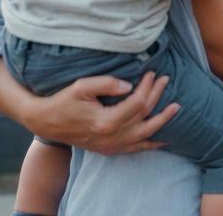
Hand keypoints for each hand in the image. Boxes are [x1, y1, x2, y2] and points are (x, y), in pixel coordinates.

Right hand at [24, 72, 178, 154]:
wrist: (46, 122)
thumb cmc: (63, 101)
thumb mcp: (82, 86)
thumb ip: (107, 83)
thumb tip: (130, 84)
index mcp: (106, 122)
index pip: (138, 103)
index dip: (148, 86)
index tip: (152, 73)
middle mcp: (112, 137)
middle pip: (145, 116)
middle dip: (159, 97)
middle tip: (166, 80)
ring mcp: (112, 146)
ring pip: (146, 134)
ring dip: (162, 120)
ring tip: (176, 107)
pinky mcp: (110, 149)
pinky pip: (136, 148)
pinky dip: (152, 144)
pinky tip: (165, 140)